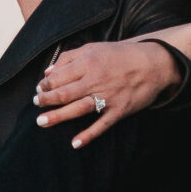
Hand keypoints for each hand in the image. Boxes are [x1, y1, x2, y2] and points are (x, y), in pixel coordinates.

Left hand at [34, 38, 183, 148]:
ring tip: (42, 122)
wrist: (154, 63)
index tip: (39, 90)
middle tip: (36, 105)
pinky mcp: (119, 110)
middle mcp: (96, 80)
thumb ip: (70, 57)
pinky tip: (75, 143)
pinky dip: (88, 135)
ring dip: (58, 116)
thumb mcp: (95, 48)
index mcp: (89, 63)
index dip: (45, 84)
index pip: (59, 76)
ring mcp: (108, 97)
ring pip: (78, 109)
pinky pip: (101, 125)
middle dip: (46, 100)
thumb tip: (48, 71)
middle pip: (64, 93)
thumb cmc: (121, 55)